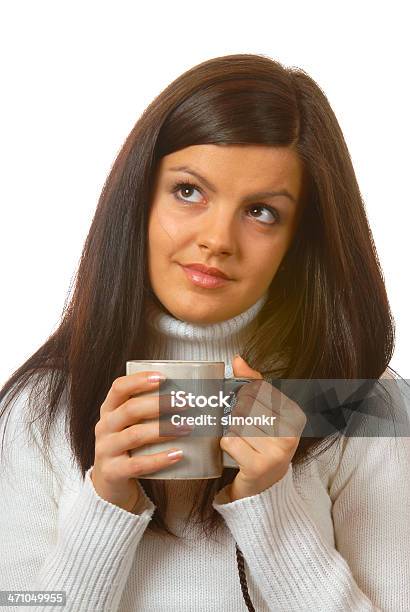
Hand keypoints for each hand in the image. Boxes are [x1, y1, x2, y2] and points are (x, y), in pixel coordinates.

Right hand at [91, 372, 191, 511]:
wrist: (109, 482)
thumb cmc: (128, 446)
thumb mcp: (130, 424)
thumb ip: (149, 411)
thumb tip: (187, 396)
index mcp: (109, 409)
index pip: (119, 387)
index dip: (140, 380)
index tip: (163, 378)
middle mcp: (104, 426)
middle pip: (130, 410)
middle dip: (159, 404)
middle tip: (185, 403)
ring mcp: (106, 449)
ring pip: (135, 435)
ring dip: (163, 430)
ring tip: (186, 428)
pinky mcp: (112, 471)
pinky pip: (137, 464)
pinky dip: (159, 459)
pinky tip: (177, 454)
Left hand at [220, 355, 306, 501]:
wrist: (265, 485)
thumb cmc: (264, 443)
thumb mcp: (265, 411)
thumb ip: (253, 383)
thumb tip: (238, 359)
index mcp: (295, 415)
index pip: (258, 389)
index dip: (245, 395)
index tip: (251, 410)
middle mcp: (290, 433)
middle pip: (245, 405)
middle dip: (237, 415)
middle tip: (246, 430)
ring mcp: (276, 451)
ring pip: (236, 422)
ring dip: (232, 430)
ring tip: (244, 442)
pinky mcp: (258, 465)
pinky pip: (229, 440)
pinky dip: (227, 444)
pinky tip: (238, 453)